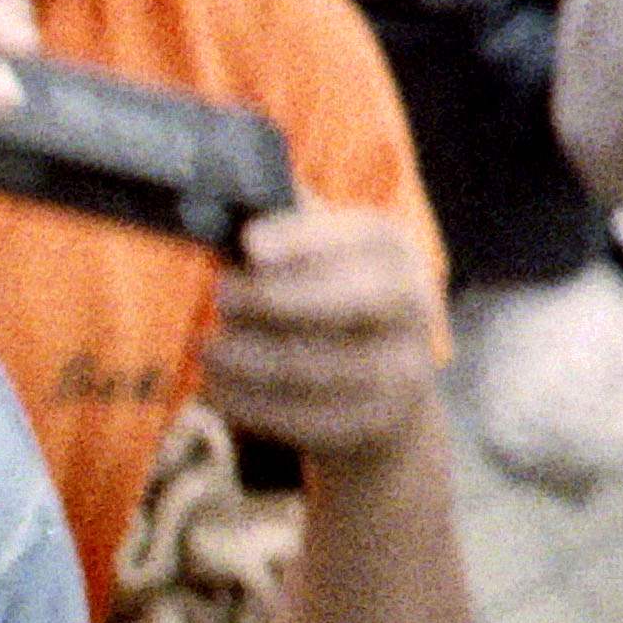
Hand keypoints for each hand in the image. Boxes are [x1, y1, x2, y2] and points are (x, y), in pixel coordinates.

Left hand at [202, 202, 445, 462]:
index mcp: (396, 253)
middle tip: (221, 296)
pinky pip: (297, 415)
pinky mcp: (375, 423)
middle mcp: (412, 306)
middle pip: (336, 300)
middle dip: (266, 298)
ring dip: (240, 356)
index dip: (303, 239)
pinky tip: (219, 389)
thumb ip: (289, 230)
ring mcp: (402, 369)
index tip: (250, 243)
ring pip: (304, 364)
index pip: (360, 237)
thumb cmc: (330, 313)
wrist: (385, 401)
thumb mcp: (323, 262)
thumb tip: (230, 199)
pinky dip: (245, 401)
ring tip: (209, 349)